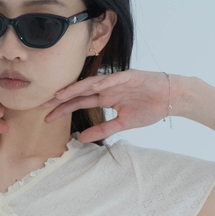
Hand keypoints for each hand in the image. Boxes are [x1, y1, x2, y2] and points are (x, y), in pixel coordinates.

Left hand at [46, 68, 178, 141]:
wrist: (171, 99)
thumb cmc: (149, 108)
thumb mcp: (122, 123)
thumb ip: (102, 129)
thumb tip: (81, 138)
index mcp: (105, 98)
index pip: (79, 103)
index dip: (63, 109)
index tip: (47, 117)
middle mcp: (107, 88)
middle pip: (79, 92)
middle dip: (62, 98)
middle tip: (43, 105)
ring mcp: (117, 81)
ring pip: (91, 83)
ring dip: (75, 88)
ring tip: (60, 94)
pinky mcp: (129, 76)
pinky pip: (113, 79)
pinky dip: (101, 82)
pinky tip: (89, 87)